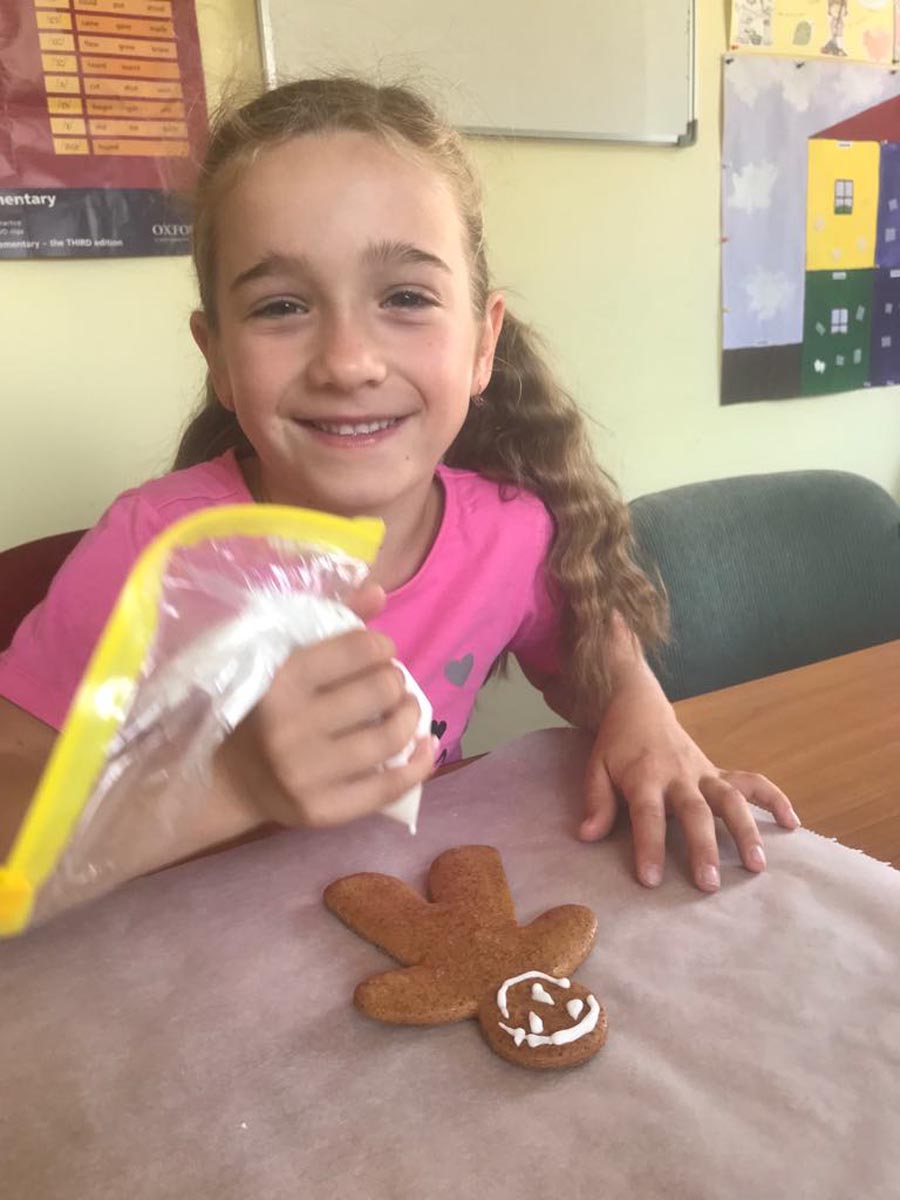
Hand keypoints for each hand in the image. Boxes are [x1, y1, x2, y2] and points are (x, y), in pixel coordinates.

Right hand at [217, 580, 434, 828]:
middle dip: (396, 682)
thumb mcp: (285, 659)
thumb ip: (333, 623)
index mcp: (279, 680)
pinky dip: (419, 764)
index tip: (380, 653)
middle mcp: (290, 727)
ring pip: (390, 738)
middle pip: (381, 690)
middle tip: (390, 685)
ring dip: (412, 717)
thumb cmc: (265, 709)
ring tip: (407, 711)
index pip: (358, 648)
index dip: (382, 646)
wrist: (230, 780)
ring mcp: (305, 774)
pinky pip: (389, 787)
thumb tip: (379, 591)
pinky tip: (425, 747)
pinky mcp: (322, 811)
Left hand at [578, 665, 800, 892]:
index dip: (649, 846)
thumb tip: (587, 836)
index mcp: (645, 776)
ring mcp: (703, 772)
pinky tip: (792, 824)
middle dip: (704, 847)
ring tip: (757, 865)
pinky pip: (752, 782)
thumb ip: (596, 801)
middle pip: (695, 811)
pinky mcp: (718, 772)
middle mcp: (679, 775)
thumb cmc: (617, 746)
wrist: (640, 707)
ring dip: (746, 830)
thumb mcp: (597, 767)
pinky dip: (774, 799)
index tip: (651, 880)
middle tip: (710, 884)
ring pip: (730, 798)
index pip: (647, 814)